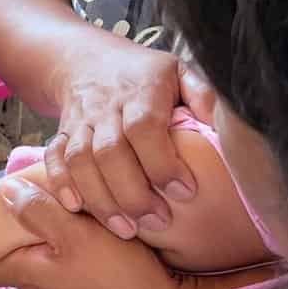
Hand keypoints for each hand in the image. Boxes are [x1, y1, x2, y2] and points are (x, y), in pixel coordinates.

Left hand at [0, 177, 166, 288]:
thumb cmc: (116, 273)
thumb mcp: (75, 235)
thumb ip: (37, 212)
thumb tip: (3, 189)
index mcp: (25, 272)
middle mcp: (37, 285)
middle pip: (2, 258)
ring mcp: (60, 288)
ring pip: (30, 257)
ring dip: (28, 235)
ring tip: (33, 203)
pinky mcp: (82, 286)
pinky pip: (55, 260)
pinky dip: (53, 242)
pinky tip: (69, 222)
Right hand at [45, 42, 211, 237]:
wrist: (86, 58)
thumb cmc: (144, 74)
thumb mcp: (179, 72)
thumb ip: (205, 97)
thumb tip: (233, 128)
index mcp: (140, 91)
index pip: (144, 128)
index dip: (162, 163)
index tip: (185, 192)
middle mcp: (106, 106)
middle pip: (110, 152)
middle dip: (133, 193)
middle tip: (158, 222)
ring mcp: (80, 121)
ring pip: (81, 161)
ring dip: (101, 199)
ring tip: (127, 229)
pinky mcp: (61, 133)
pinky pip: (54, 159)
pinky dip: (61, 183)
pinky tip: (76, 208)